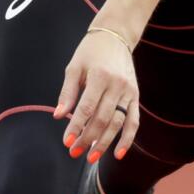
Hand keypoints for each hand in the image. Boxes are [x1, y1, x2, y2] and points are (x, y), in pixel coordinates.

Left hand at [54, 28, 139, 162]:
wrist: (115, 36)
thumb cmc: (90, 52)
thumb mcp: (74, 67)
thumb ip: (67, 92)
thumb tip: (58, 116)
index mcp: (100, 76)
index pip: (87, 107)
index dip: (76, 126)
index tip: (66, 141)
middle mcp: (117, 85)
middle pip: (102, 119)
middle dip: (88, 138)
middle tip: (74, 152)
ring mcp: (129, 92)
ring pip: (118, 123)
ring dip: (105, 142)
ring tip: (91, 157)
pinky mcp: (136, 96)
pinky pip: (134, 121)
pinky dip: (127, 138)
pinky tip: (119, 154)